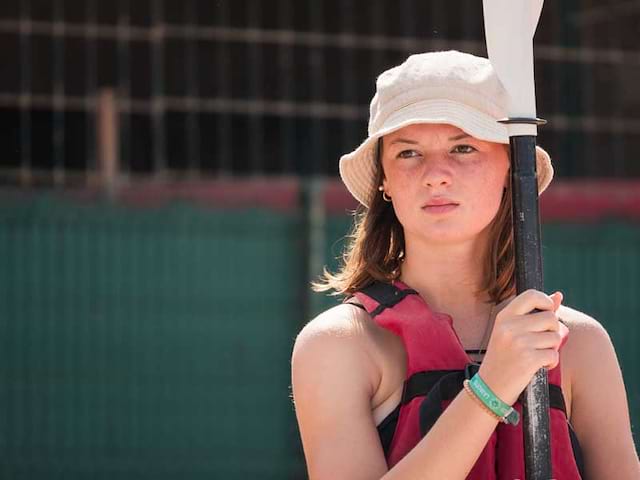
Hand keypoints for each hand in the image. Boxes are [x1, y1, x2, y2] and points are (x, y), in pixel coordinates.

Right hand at [477, 289, 563, 405]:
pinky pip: (554, 354)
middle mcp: (509, 326)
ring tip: (537, 355)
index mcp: (504, 316)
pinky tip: (539, 366)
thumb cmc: (504, 357)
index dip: (546, 302)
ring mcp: (518, 343)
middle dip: (553, 331)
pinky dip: (551, 362)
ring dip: (552, 348)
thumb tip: (558, 295)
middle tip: (542, 341)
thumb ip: (535, 313)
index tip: (546, 313)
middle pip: (550, 318)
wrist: (490, 386)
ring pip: (555, 337)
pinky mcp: (527, 359)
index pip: (532, 295)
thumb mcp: (511, 331)